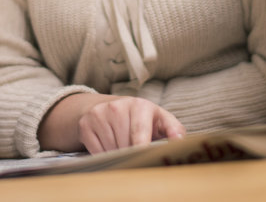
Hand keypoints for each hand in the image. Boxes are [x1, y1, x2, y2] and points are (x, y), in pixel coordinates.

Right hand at [39, 94, 185, 153]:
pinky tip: (109, 144)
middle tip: (136, 152)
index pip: (140, 135)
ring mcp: (100, 115)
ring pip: (111, 151)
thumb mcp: (159, 119)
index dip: (142, 151)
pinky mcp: (86, 124)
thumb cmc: (140, 118)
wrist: (107, 107)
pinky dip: (104, 155)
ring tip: (122, 145)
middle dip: (132, 154)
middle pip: (125, 148)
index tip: (144, 159)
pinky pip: (97, 153)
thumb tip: (179, 140)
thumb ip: (173, 129)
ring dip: (118, 155)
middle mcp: (118, 107)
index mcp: (140, 105)